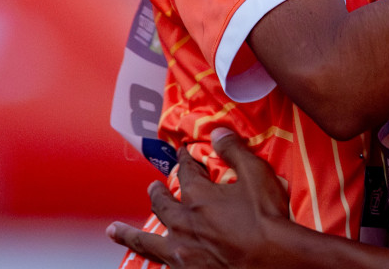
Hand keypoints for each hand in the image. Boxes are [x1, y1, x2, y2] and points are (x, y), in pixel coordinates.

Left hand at [107, 131, 291, 268]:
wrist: (274, 261)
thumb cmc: (267, 220)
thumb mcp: (256, 174)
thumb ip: (234, 151)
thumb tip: (217, 132)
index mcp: (199, 197)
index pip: (186, 172)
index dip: (184, 160)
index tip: (182, 154)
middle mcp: (184, 224)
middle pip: (161, 204)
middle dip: (156, 193)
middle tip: (152, 187)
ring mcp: (182, 252)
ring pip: (147, 240)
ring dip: (129, 234)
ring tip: (114, 231)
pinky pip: (159, 264)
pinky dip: (147, 261)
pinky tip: (143, 264)